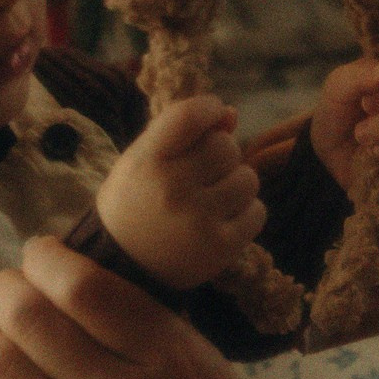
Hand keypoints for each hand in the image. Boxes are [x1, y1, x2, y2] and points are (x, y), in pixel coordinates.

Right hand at [94, 95, 265, 291]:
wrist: (121, 269)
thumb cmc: (134, 204)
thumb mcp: (141, 161)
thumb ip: (181, 133)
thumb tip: (230, 113)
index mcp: (146, 162)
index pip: (189, 116)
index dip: (209, 108)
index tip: (213, 115)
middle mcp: (171, 188)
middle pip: (226, 146)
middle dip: (222, 154)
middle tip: (204, 172)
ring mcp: (198, 219)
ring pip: (247, 178)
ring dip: (236, 183)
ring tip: (213, 198)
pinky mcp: (220, 247)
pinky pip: (257, 212)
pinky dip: (245, 213)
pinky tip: (223, 220)